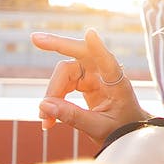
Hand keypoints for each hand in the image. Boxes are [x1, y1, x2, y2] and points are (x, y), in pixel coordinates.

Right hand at [33, 29, 148, 143]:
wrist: (128, 130)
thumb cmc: (122, 128)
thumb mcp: (99, 128)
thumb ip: (73, 117)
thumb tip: (43, 105)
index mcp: (118, 84)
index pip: (108, 62)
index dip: (98, 48)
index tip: (90, 33)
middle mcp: (105, 73)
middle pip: (78, 55)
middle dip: (56, 46)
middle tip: (35, 39)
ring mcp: (94, 74)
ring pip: (65, 72)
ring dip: (51, 93)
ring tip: (45, 120)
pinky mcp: (86, 81)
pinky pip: (63, 83)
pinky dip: (54, 99)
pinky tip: (48, 119)